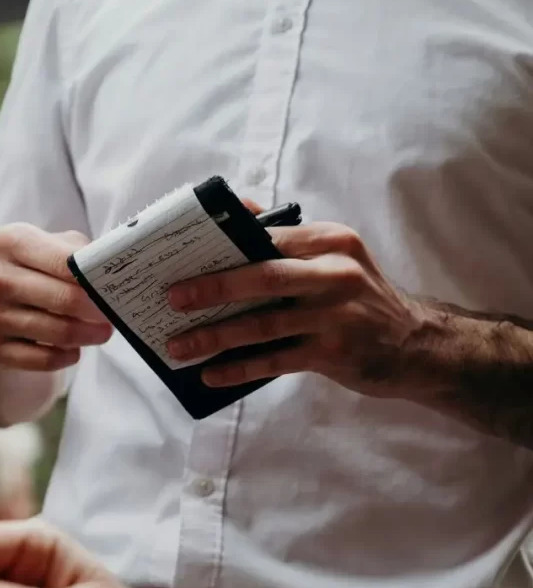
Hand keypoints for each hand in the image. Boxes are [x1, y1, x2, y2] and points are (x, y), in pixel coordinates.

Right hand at [0, 224, 112, 371]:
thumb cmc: (29, 269)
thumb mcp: (48, 245)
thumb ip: (80, 251)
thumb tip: (113, 266)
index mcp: (10, 242)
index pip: (66, 262)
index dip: (97, 278)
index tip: (116, 288)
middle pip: (65, 300)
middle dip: (98, 311)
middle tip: (115, 315)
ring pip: (58, 332)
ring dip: (88, 336)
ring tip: (101, 332)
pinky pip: (43, 360)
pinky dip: (66, 357)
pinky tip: (74, 350)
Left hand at [166, 222, 426, 394]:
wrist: (415, 345)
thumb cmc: (361, 300)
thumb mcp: (336, 259)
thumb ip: (290, 243)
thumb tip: (239, 213)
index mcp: (330, 241)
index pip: (268, 236)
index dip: (222, 245)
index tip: (182, 254)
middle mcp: (336, 273)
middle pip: (263, 276)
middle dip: (212, 288)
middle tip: (171, 298)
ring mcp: (336, 315)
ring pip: (263, 324)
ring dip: (216, 336)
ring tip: (180, 346)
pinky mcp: (333, 353)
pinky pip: (275, 361)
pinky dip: (239, 368)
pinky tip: (212, 374)